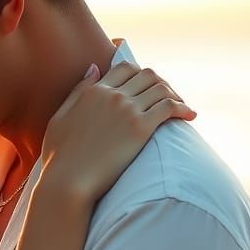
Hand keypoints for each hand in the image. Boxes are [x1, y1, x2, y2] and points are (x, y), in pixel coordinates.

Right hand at [38, 61, 195, 204]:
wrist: (67, 181)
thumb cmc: (59, 157)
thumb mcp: (60, 118)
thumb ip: (78, 91)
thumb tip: (95, 67)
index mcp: (93, 91)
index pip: (125, 68)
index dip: (140, 73)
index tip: (148, 84)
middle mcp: (112, 95)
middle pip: (147, 75)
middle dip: (160, 83)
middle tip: (168, 96)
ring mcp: (127, 110)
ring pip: (161, 88)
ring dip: (174, 94)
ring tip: (180, 107)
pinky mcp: (140, 129)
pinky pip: (169, 108)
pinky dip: (183, 108)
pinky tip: (190, 115)